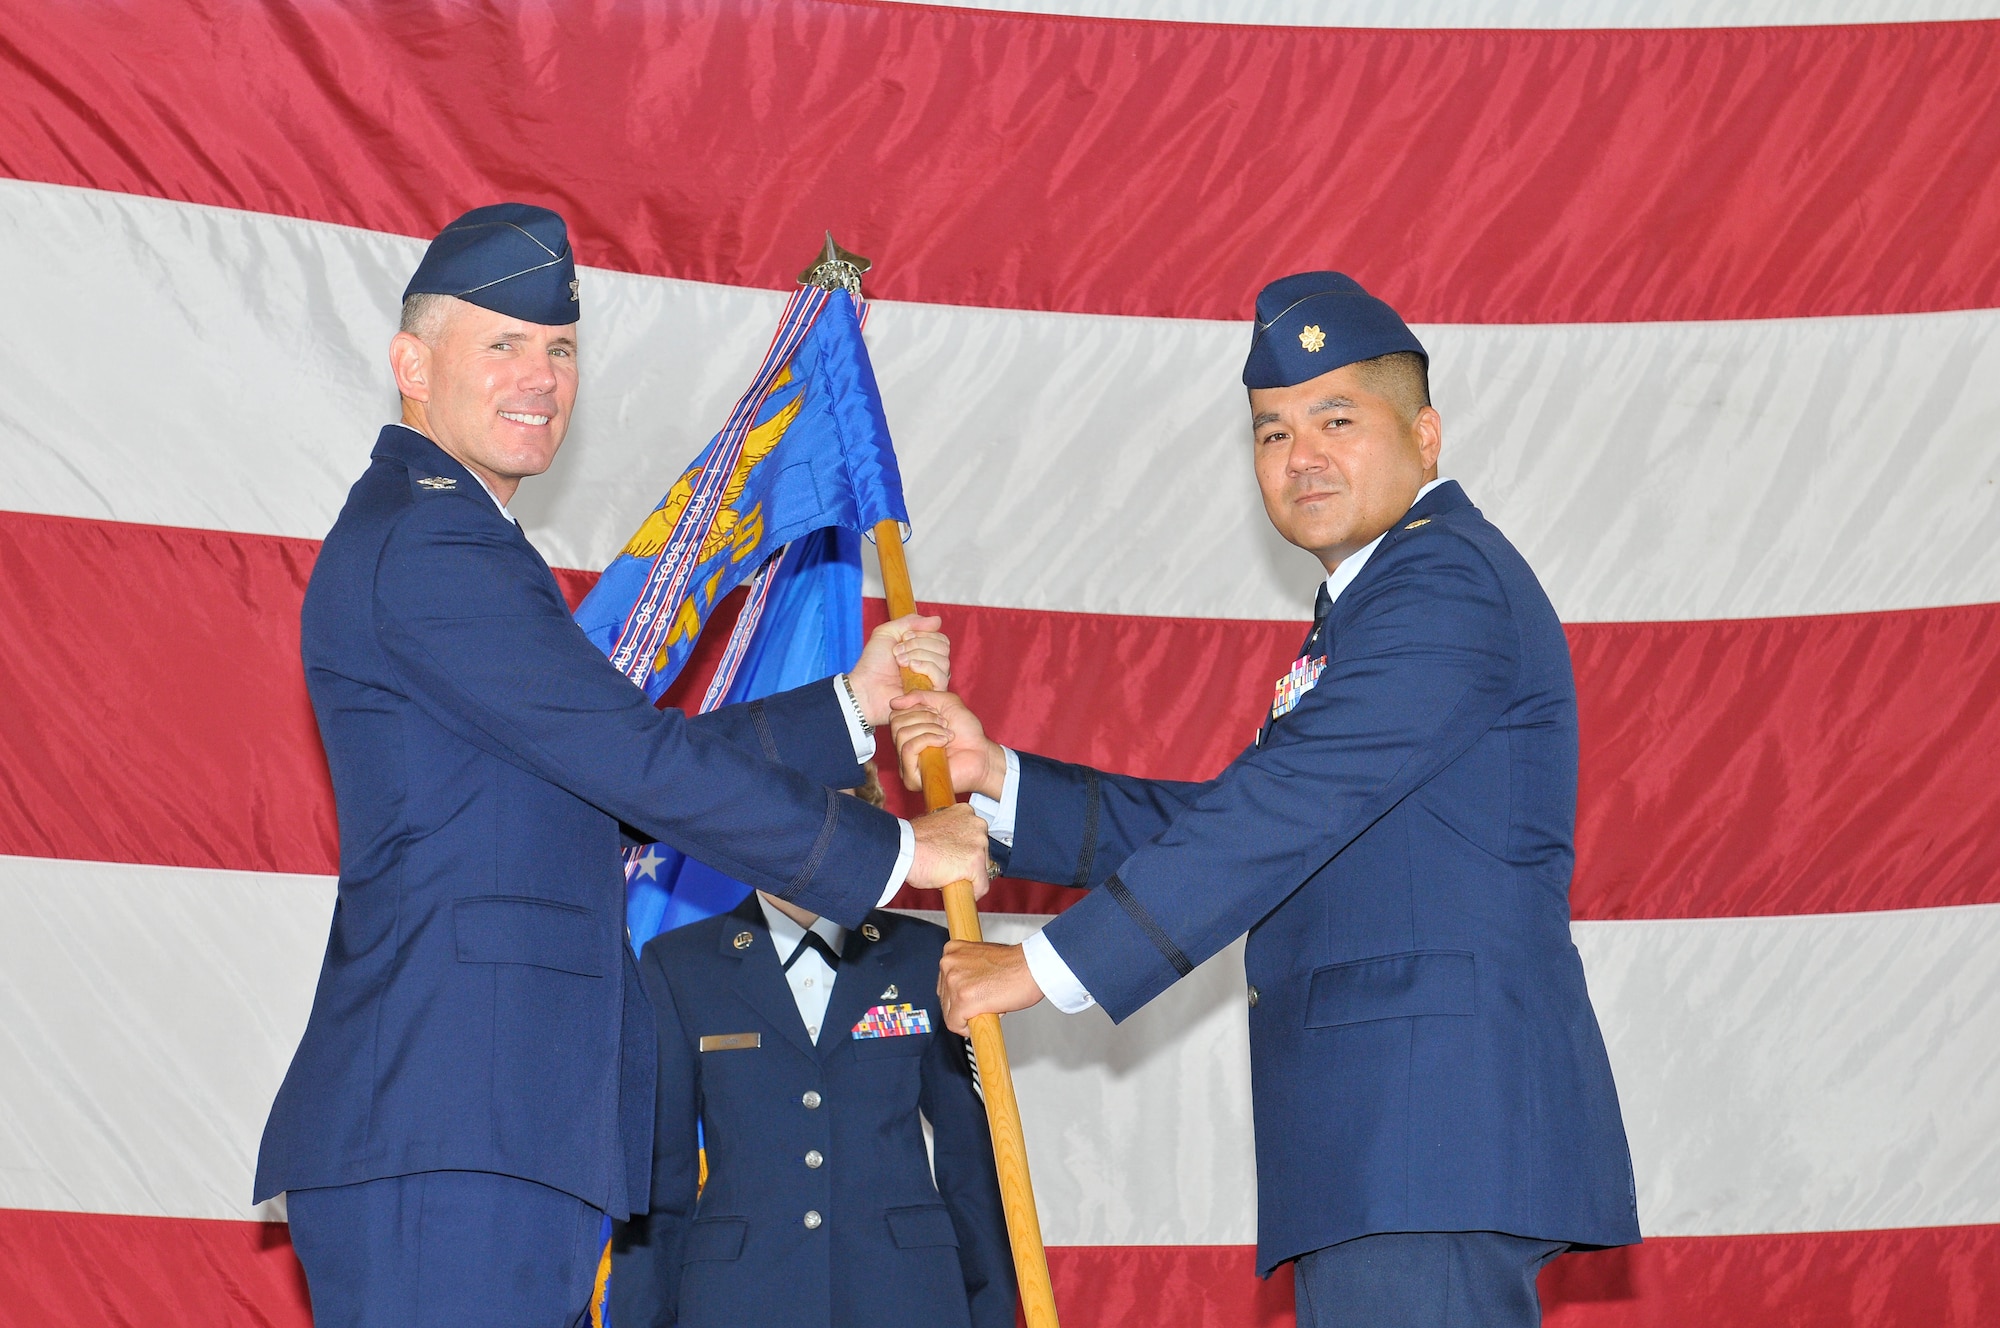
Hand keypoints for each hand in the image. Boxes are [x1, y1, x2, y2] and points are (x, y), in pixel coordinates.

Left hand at [847, 614, 950, 727]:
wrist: (866, 687)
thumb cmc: (873, 663)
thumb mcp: (887, 633)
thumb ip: (910, 622)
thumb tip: (937, 620)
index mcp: (924, 651)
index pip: (940, 637)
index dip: (923, 634)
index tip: (903, 638)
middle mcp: (932, 665)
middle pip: (944, 647)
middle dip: (918, 644)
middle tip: (897, 652)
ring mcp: (933, 681)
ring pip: (943, 660)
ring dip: (918, 656)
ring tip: (900, 663)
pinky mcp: (932, 694)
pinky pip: (942, 677)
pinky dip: (926, 668)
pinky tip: (911, 669)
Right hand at [887, 690, 1005, 800]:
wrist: (982, 753)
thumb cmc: (967, 731)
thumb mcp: (945, 702)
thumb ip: (920, 696)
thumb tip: (893, 702)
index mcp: (908, 733)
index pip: (895, 715)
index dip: (917, 708)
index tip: (938, 713)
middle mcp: (903, 750)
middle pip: (896, 723)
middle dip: (924, 717)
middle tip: (944, 724)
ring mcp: (906, 766)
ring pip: (902, 735)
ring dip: (929, 729)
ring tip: (947, 735)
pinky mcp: (912, 778)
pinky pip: (908, 749)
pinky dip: (927, 739)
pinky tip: (943, 743)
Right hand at [906, 804, 991, 900]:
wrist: (903, 849)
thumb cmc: (911, 840)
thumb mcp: (934, 826)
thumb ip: (948, 833)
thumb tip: (949, 845)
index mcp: (965, 812)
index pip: (975, 836)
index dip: (964, 849)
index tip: (955, 855)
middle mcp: (977, 825)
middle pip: (982, 852)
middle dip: (968, 862)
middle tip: (948, 867)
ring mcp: (978, 844)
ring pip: (983, 869)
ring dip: (968, 876)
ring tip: (947, 875)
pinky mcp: (976, 864)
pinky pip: (981, 887)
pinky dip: (971, 893)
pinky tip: (955, 889)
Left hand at [937, 941, 1043, 1033]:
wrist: (1033, 967)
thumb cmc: (1016, 964)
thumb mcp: (982, 958)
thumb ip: (967, 970)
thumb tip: (964, 987)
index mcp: (952, 950)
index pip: (944, 982)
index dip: (959, 995)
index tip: (970, 998)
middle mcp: (949, 964)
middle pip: (945, 999)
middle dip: (963, 1006)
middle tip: (985, 1001)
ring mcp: (954, 982)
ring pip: (949, 1013)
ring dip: (968, 1016)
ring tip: (990, 1005)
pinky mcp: (963, 1000)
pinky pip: (955, 1025)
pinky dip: (968, 1029)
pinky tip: (985, 1017)